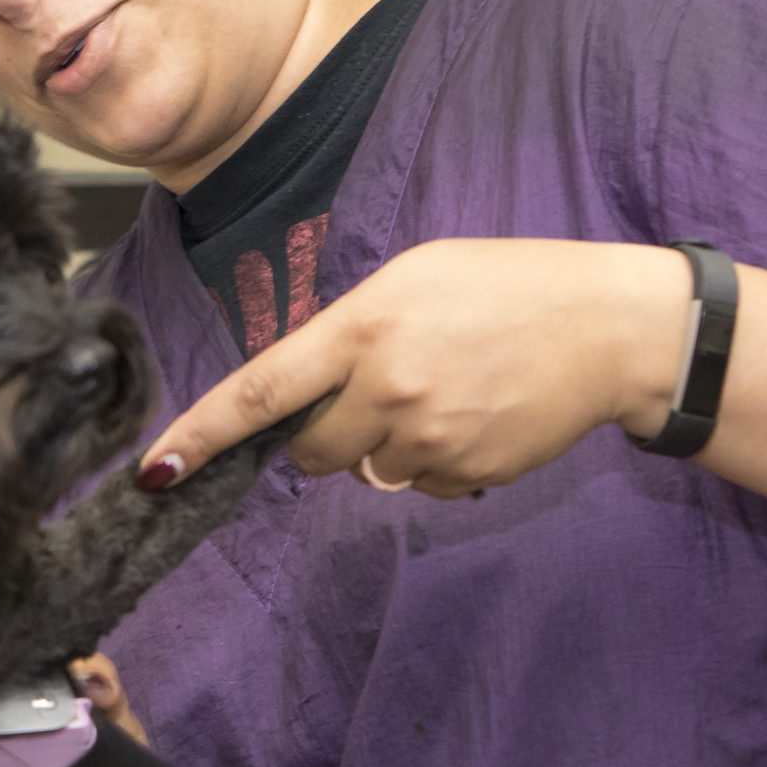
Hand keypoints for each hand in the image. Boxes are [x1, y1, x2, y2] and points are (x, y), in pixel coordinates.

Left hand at [137, 239, 690, 498]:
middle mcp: (385, 388)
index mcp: (362, 327)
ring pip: (367, 472)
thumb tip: (306, 399)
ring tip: (448, 394)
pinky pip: (420, 488)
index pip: (260, 390)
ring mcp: (426, 438)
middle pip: (310, 451)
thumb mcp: (414, 278)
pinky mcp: (464, 473)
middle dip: (327, 435)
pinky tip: (477, 418)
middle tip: (384, 390)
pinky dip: (436, 464)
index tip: (157, 471)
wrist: (609, 329)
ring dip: (389, 447)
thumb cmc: (507, 286)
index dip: (201, 434)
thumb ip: (350, 333)